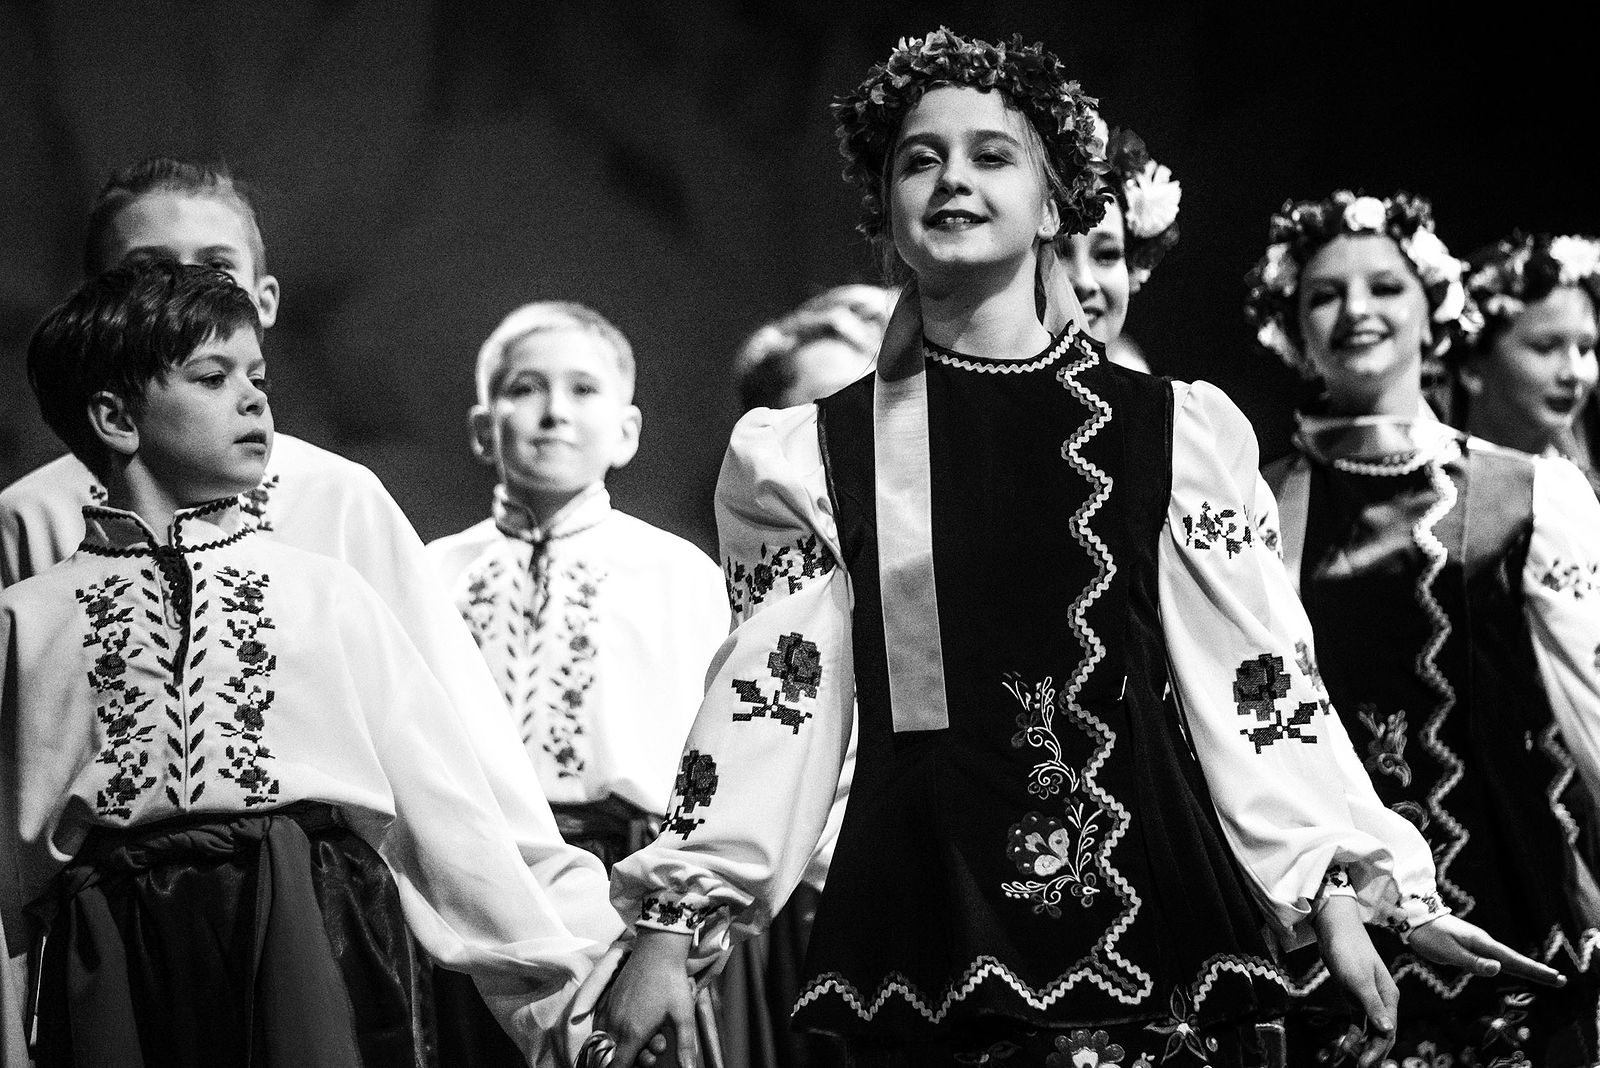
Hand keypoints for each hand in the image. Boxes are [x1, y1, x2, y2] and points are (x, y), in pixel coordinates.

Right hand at [597, 930, 699, 1066]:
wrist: (658, 949)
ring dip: (622, 1044)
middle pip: (610, 1056)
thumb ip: (685, 1047)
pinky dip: (612, 1030)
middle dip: (632, 1058)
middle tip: (658, 1045)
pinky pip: (602, 1024)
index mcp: (632, 1033)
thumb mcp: (683, 1016)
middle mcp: (615, 1024)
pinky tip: (631, 1024)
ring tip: (651, 1034)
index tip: (642, 1062)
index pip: (616, 1066)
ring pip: (604, 1040)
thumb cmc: (672, 981)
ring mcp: (609, 1010)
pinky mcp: (608, 999)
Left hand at [1314, 896, 1397, 1067]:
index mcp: (1389, 996)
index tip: (1364, 1064)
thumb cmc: (1348, 951)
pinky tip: (1342, 1045)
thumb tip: (1386, 1030)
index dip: (1378, 1049)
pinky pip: (1356, 1021)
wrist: (1335, 928)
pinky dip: (1350, 1034)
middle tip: (1358, 1066)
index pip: (1388, 1030)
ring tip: (1346, 1060)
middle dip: (1371, 1052)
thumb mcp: (1358, 979)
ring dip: (1359, 1046)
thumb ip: (1372, 1005)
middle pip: (1381, 1033)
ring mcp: (1368, 998)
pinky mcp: (1354, 995)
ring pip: (1368, 1030)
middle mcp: (1382, 1000)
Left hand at [1407, 915, 1566, 987]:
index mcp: (1481, 944)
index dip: (1534, 970)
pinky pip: (1497, 958)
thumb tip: (1498, 969)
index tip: (1555, 977)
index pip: (1512, 960)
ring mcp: (1480, 944)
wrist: (1414, 918)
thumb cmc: (1429, 936)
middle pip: (1515, 960)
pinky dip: (1512, 965)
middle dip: (1538, 971)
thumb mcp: (1448, 952)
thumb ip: (1472, 962)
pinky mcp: (1473, 946)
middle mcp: (1484, 943)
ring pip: (1508, 959)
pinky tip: (1519, 969)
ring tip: (1547, 977)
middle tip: (1561, 980)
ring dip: (1527, 968)